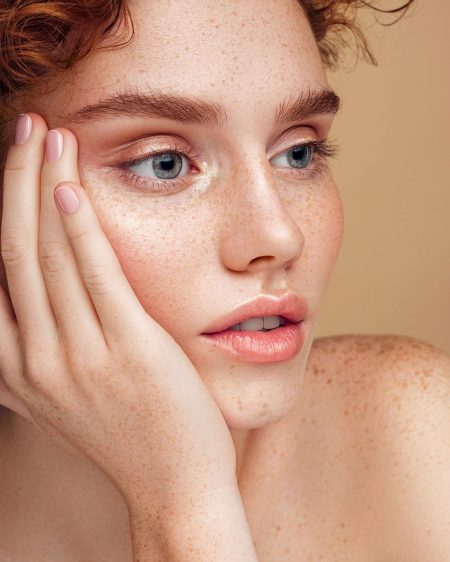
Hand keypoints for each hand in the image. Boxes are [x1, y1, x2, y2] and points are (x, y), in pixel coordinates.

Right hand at [0, 113, 236, 506]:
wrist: (174, 484)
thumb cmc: (132, 429)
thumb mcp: (73, 390)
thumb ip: (48, 345)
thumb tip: (42, 295)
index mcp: (16, 369)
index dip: (4, 208)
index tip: (16, 162)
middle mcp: (36, 361)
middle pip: (15, 251)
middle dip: (17, 181)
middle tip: (27, 128)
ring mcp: (79, 358)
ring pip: (49, 255)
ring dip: (45, 186)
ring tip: (49, 134)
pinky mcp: (128, 351)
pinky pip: (97, 277)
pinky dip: (80, 227)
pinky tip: (72, 184)